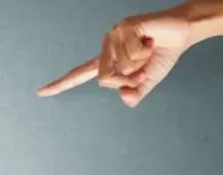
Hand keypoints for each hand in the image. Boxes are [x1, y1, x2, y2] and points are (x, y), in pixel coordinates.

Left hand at [36, 4, 192, 106]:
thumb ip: (134, 94)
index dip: (61, 85)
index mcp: (107, 60)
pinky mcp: (123, 27)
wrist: (182, 32)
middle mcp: (106, 47)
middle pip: (105, 80)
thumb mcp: (146, 82)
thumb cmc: (161, 55)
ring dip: (141, 63)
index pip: (80, 75)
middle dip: (129, 80)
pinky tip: (151, 39)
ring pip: (121, 68)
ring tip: (149, 49)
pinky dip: (147, 51)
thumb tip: (124, 98)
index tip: (40, 92)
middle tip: (144, 66)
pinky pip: (132, 53)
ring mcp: (113, 35)